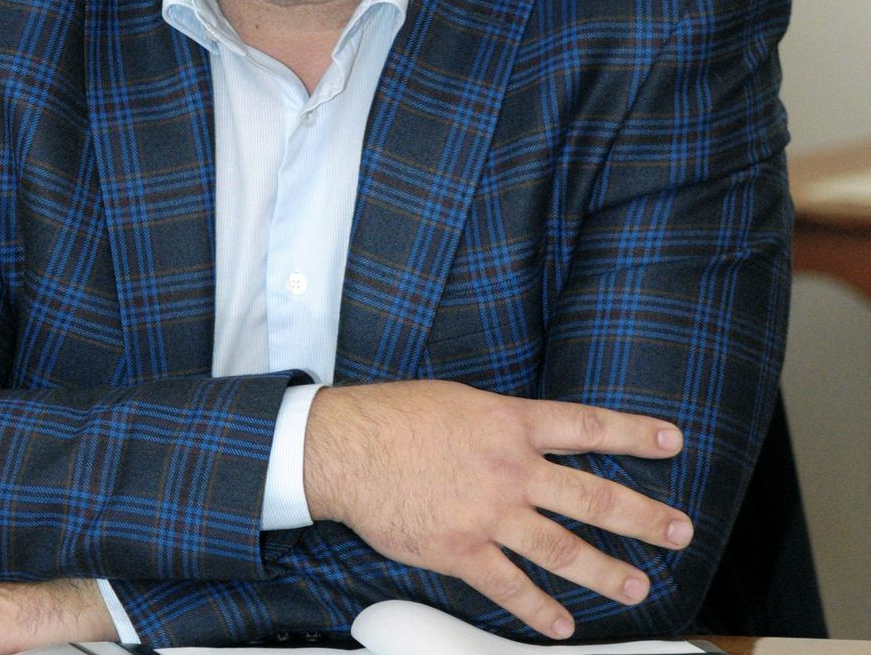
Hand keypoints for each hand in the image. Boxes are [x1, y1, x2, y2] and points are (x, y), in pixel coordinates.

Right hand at [304, 381, 692, 639]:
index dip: (634, 434)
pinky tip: (562, 625)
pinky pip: (511, 588)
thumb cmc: (398, 417)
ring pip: (561, 549)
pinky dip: (540, 610)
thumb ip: (503, 423)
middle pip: (590, 495)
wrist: (348, 448)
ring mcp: (489, 513)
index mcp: (509, 423)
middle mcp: (509, 469)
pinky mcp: (462, 550)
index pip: (586, 427)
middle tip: (679, 530)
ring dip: (605, 572)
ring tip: (637, 588)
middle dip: (642, 516)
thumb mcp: (461, 402)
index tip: (672, 442)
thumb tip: (532, 436)